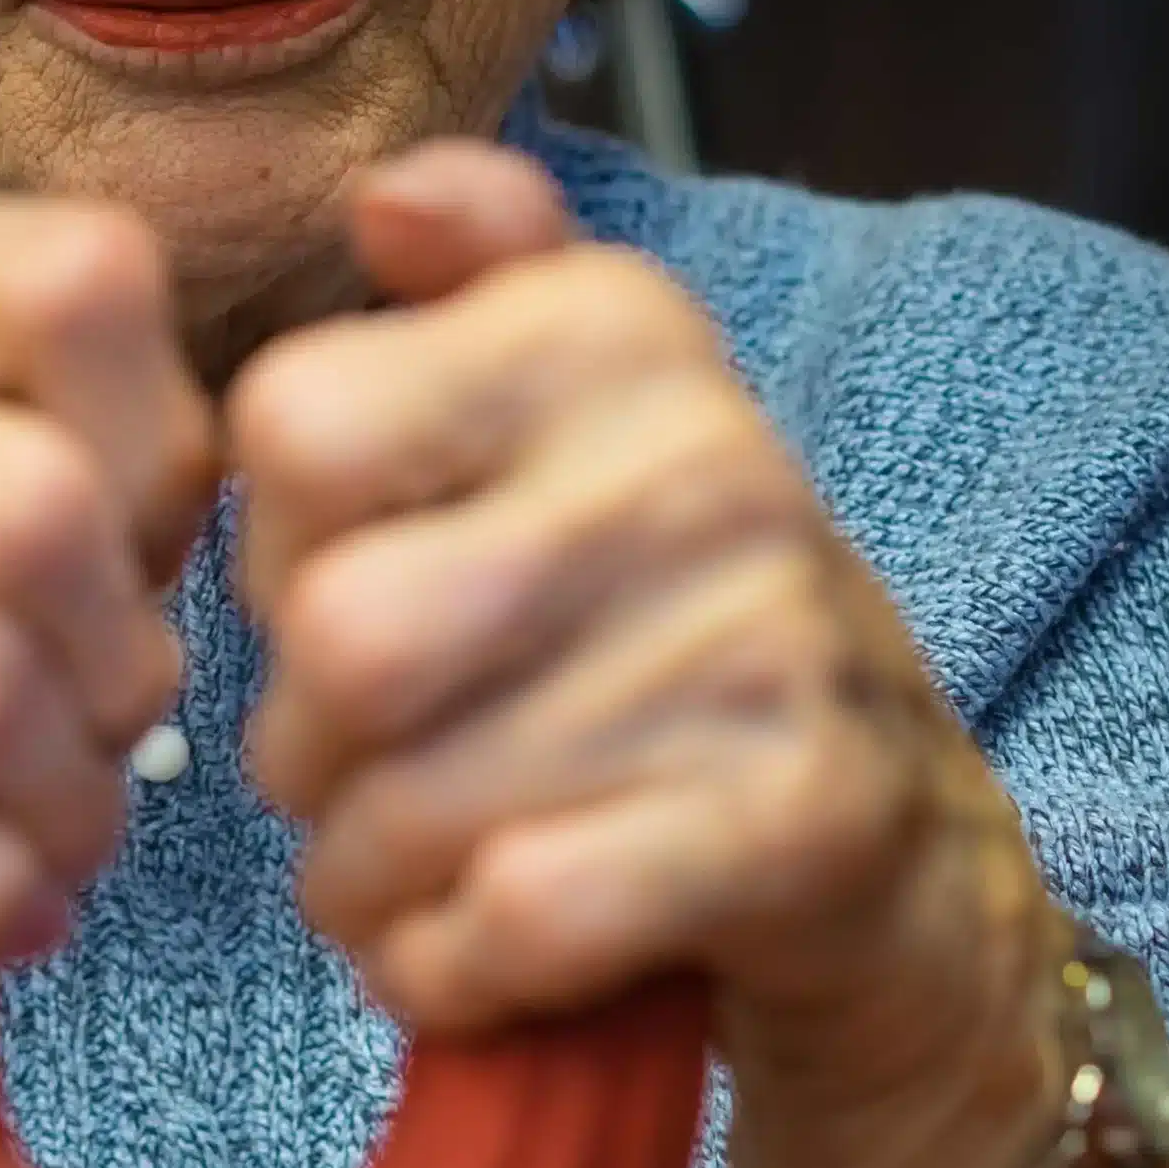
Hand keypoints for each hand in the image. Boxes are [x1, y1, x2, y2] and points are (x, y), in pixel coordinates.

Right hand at [0, 184, 215, 1014]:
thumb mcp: (37, 515)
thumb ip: (140, 456)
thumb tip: (275, 500)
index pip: (83, 285)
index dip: (161, 465)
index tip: (135, 573)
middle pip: (38, 512)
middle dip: (120, 677)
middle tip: (114, 753)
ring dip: (61, 810)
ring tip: (63, 846)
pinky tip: (0, 912)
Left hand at [231, 142, 1061, 1167]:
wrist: (895, 872)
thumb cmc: (663, 651)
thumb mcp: (585, 439)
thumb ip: (480, 298)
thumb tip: (386, 196)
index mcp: (617, 334)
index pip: (293, 430)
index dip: (274, 555)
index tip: (358, 598)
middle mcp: (705, 459)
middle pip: (333, 636)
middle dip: (305, 755)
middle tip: (372, 782)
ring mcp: (768, 642)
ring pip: (401, 802)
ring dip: (366, 885)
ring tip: (425, 878)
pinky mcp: (802, 825)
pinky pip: (510, 917)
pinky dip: (449, 971)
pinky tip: (481, 955)